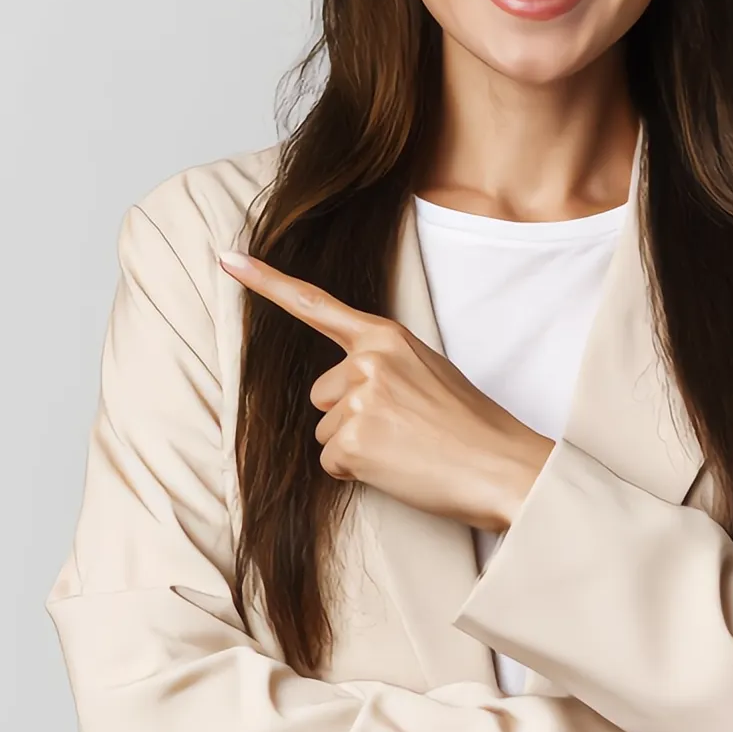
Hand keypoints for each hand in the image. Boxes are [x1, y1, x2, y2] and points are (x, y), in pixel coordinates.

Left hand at [217, 250, 554, 531]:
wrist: (505, 468)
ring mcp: (357, 400)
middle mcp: (366, 361)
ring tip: (406, 447)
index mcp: (386, 337)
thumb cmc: (471, 425)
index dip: (266, 282)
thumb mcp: (428, 370)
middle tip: (404, 428)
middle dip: (351, 416)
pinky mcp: (351, 442)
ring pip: (325, 429)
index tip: (227, 259)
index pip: (315, 304)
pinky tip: (397, 468)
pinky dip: (358, 472)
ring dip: (357, 445)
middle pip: (321, 393)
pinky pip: (331, 461)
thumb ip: (383, 363)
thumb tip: (344, 383)